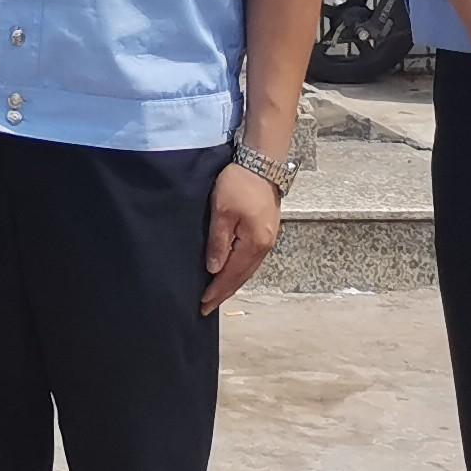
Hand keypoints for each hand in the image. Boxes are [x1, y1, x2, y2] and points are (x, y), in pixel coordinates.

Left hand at [202, 164, 282, 310]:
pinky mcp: (265, 232)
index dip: (217, 291)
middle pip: (241, 276)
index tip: (203, 305)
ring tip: (217, 294)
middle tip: (207, 307)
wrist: (262, 163)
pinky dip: (239, 270)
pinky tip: (230, 272)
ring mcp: (267, 240)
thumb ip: (218, 242)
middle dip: (224, 292)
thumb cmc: (239, 184)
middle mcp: (264, 246)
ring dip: (232, 283)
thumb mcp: (222, 211)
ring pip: (247, 269)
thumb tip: (214, 269)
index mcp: (254, 244)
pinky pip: (250, 259)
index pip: (231, 275)